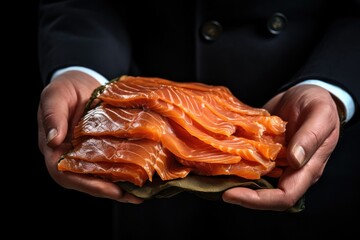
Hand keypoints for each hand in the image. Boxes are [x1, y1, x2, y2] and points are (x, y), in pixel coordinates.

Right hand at [37, 71, 142, 203]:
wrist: (81, 80)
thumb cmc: (64, 89)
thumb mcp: (55, 97)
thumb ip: (53, 117)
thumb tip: (54, 141)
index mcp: (55, 151)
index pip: (68, 175)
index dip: (90, 185)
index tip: (113, 190)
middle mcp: (72, 157)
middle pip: (89, 181)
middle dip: (112, 191)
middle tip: (136, 196)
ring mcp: (88, 154)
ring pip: (103, 175)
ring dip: (122, 185)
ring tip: (143, 191)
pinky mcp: (102, 148)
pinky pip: (112, 162)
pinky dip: (126, 169)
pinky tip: (144, 172)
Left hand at [222, 84, 340, 210]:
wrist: (307, 93)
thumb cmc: (319, 103)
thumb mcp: (320, 114)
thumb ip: (310, 137)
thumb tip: (295, 160)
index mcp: (307, 169)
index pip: (284, 197)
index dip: (259, 200)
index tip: (233, 194)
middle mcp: (289, 171)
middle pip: (266, 195)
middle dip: (241, 195)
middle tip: (216, 186)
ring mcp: (275, 162)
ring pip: (254, 181)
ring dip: (235, 181)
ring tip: (213, 174)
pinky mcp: (264, 152)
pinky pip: (249, 162)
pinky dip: (235, 162)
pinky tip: (219, 156)